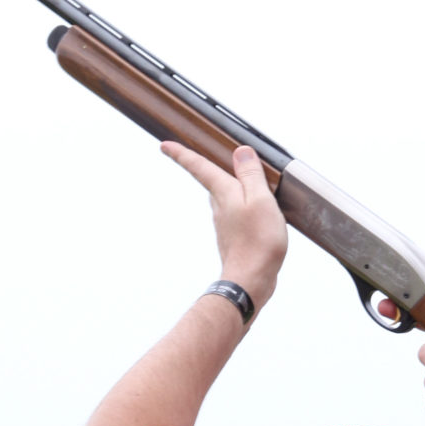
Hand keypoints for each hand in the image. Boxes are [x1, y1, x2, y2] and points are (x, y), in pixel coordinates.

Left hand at [162, 141, 287, 307]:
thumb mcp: (260, 200)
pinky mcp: (233, 237)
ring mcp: (225, 224)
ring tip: (235, 180)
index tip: (164, 145)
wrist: (250, 280)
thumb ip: (251, 175)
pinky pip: (235, 214)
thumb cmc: (258, 242)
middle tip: (194, 157)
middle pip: (210, 182)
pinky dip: (240, 207)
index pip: (199, 167)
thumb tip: (241, 152)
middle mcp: (219, 207)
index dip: (181, 154)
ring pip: (223, 198)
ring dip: (226, 188)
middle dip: (204, 169)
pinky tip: (252, 212)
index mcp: (224, 193)